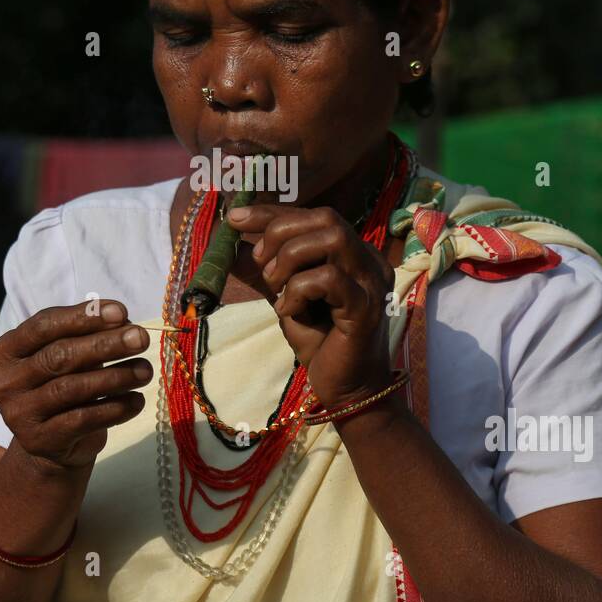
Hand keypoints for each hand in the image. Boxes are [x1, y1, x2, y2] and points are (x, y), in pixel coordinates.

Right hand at [0, 300, 151, 471]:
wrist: (53, 443)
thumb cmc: (62, 385)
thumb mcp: (66, 355)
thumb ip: (86, 336)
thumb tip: (124, 322)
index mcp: (5, 351)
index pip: (44, 325)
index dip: (83, 316)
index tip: (121, 312)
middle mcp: (5, 382)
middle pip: (59, 356)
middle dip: (105, 344)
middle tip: (140, 338)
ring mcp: (18, 414)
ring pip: (72, 388)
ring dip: (116, 376)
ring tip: (145, 370)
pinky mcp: (39, 440)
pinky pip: (83, 419)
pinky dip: (115, 408)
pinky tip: (137, 400)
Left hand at [228, 204, 394, 410]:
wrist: (344, 389)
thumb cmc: (319, 341)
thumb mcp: (284, 296)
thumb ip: (264, 271)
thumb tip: (229, 248)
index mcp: (354, 254)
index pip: (315, 216)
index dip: (273, 213)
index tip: (236, 218)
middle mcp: (369, 261)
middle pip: (326, 219)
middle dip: (281, 233)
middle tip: (261, 264)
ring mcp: (372, 283)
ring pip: (331, 239)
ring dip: (291, 258)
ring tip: (276, 288)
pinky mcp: (367, 307)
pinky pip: (328, 279)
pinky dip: (298, 289)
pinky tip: (289, 311)